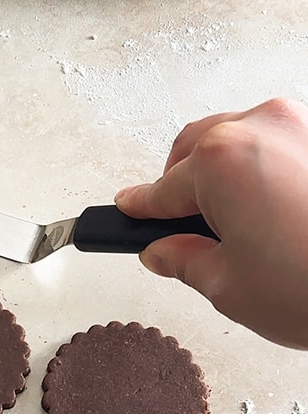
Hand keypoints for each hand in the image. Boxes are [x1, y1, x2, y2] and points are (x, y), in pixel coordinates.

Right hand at [116, 97, 307, 348]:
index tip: (124, 215)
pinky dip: (268, 173)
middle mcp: (262, 128)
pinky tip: (278, 218)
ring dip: (228, 176)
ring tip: (242, 230)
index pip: (160, 189)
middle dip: (184, 187)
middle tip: (186, 233)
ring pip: (241, 142)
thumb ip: (184, 260)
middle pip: (196, 150)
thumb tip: (165, 250)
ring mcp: (304, 127)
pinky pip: (283, 147)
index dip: (138, 211)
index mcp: (220, 160)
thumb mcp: (227, 286)